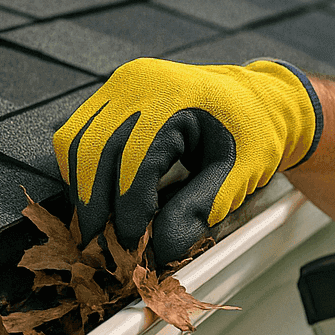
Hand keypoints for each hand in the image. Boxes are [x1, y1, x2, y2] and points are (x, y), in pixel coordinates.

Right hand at [53, 58, 321, 263]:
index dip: (127, 209)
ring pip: (75, 143)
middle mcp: (138, 83)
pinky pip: (78, 136)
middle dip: (95, 205)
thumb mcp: (239, 175)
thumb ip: (198, 211)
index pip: (134, 160)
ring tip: (102, 227)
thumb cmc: (254, 134)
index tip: (132, 247)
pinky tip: (103, 198)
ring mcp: (120, 84)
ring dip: (83, 190)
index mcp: (175, 96)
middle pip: (93, 150)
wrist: (259, 101)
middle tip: (106, 248)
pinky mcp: (110, 94)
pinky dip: (83, 171)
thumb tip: (158, 252)